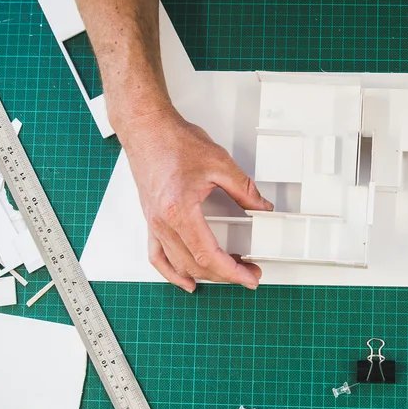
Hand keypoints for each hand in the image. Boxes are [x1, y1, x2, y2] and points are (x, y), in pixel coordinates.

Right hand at [120, 107, 272, 290]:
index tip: (248, 276)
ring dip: (204, 275)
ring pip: (178, 264)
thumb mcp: (219, 163)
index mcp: (179, 211)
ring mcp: (154, 224)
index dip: (232, 272)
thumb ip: (244, 189)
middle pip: (195, 264)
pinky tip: (186, 280)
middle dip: (225, 275)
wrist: (146, 129)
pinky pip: (157, 256)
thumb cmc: (173, 141)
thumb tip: (261, 207)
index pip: (208, 255)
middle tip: (248, 272)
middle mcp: (163, 222)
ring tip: (227, 273)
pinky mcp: (150, 221)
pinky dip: (172, 273)